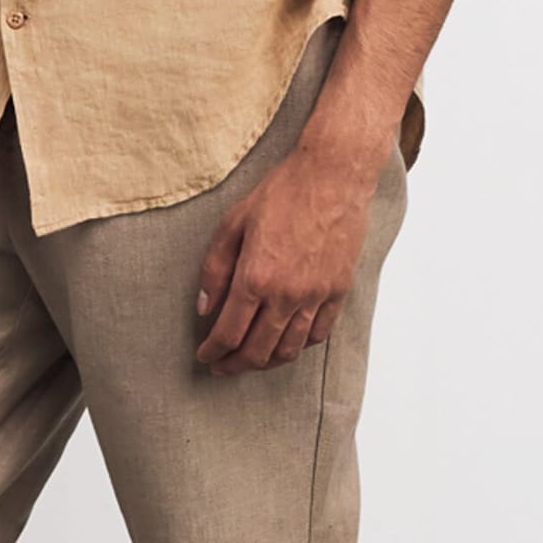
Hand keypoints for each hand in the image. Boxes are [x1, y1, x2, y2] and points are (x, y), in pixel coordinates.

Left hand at [192, 146, 377, 375]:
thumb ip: (214, 270)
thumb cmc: (281, 193)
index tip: (205, 356)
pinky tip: (286, 342)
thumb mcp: (232, 224)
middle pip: (258, 351)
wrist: (333, 175)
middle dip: (235, 365)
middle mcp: (287, 294)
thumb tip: (205, 308)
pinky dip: (299, 346)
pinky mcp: (338, 290)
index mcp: (255, 277)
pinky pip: (318, 334)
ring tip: (251, 360)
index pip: (228, 333)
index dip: (213, 351)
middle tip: (222, 366)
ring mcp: (316, 295)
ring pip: (290, 350)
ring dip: (266, 362)